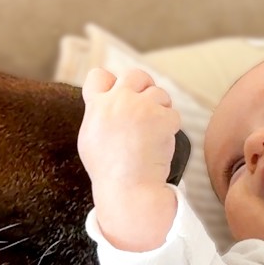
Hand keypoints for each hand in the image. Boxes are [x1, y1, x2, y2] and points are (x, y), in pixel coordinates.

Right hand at [77, 68, 180, 250]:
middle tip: (147, 107)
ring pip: (159, 93)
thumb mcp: (90, 138)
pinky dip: (170, 127)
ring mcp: (142, 108)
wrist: (128, 189)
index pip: (99, 75)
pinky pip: (173, 114)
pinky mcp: (163, 118)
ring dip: (160, 109)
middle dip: (144, 87)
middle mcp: (119, 101)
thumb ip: (97, 114)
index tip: (119, 97)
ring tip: (153, 132)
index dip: (112, 84)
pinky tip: (161, 143)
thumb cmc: (108, 170)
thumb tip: (103, 100)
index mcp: (97, 106)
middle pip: (135, 75)